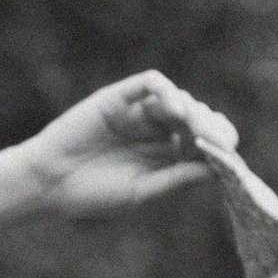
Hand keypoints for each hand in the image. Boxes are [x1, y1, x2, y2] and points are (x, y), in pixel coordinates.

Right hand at [19, 71, 238, 219]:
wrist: (50, 183)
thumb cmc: (94, 194)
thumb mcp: (142, 192)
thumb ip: (176, 179)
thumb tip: (217, 169)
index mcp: (166, 156)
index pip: (204, 142)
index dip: (219, 144)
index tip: (227, 155)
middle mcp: (157, 131)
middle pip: (198, 117)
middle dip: (211, 126)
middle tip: (215, 139)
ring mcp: (139, 112)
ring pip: (179, 99)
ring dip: (193, 111)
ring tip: (192, 127)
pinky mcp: (120, 97)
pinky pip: (151, 83)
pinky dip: (167, 91)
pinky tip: (175, 109)